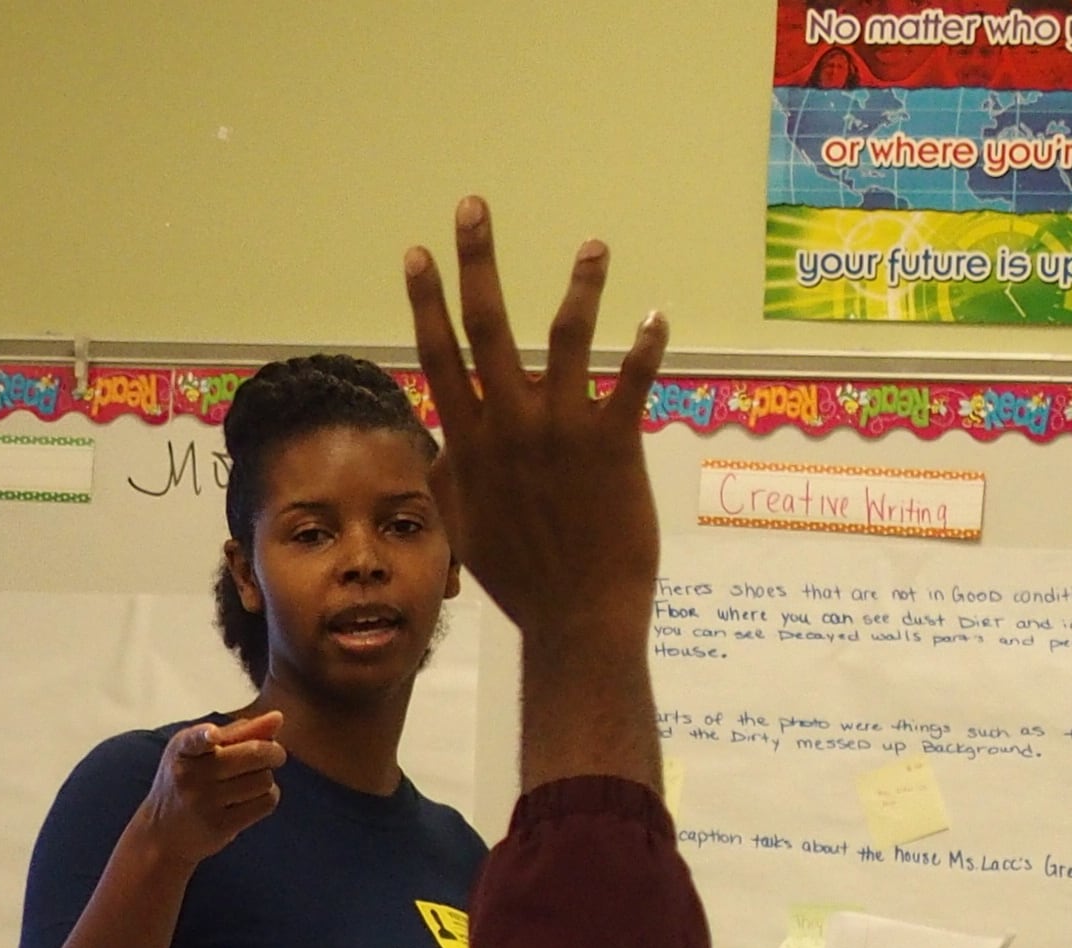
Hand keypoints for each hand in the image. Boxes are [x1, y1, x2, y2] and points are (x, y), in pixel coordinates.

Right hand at [131, 709, 286, 865]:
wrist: (161, 833)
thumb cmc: (186, 783)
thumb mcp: (199, 751)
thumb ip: (237, 732)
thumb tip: (277, 718)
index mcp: (182, 750)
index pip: (194, 740)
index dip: (206, 736)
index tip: (212, 735)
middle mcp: (190, 776)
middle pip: (253, 754)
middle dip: (273, 752)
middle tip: (275, 755)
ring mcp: (204, 803)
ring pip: (264, 779)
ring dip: (267, 777)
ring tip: (254, 780)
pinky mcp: (220, 826)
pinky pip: (265, 802)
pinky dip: (269, 796)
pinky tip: (254, 797)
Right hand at [402, 203, 665, 659]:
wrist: (575, 617)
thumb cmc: (521, 579)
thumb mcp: (466, 528)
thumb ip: (452, 478)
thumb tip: (438, 449)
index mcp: (471, 443)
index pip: (439, 356)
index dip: (425, 301)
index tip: (416, 254)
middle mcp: (509, 426)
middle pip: (485, 324)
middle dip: (475, 259)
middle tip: (472, 206)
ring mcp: (560, 431)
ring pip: (564, 337)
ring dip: (579, 285)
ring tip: (592, 245)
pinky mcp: (613, 444)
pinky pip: (630, 381)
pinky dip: (645, 345)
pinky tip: (656, 314)